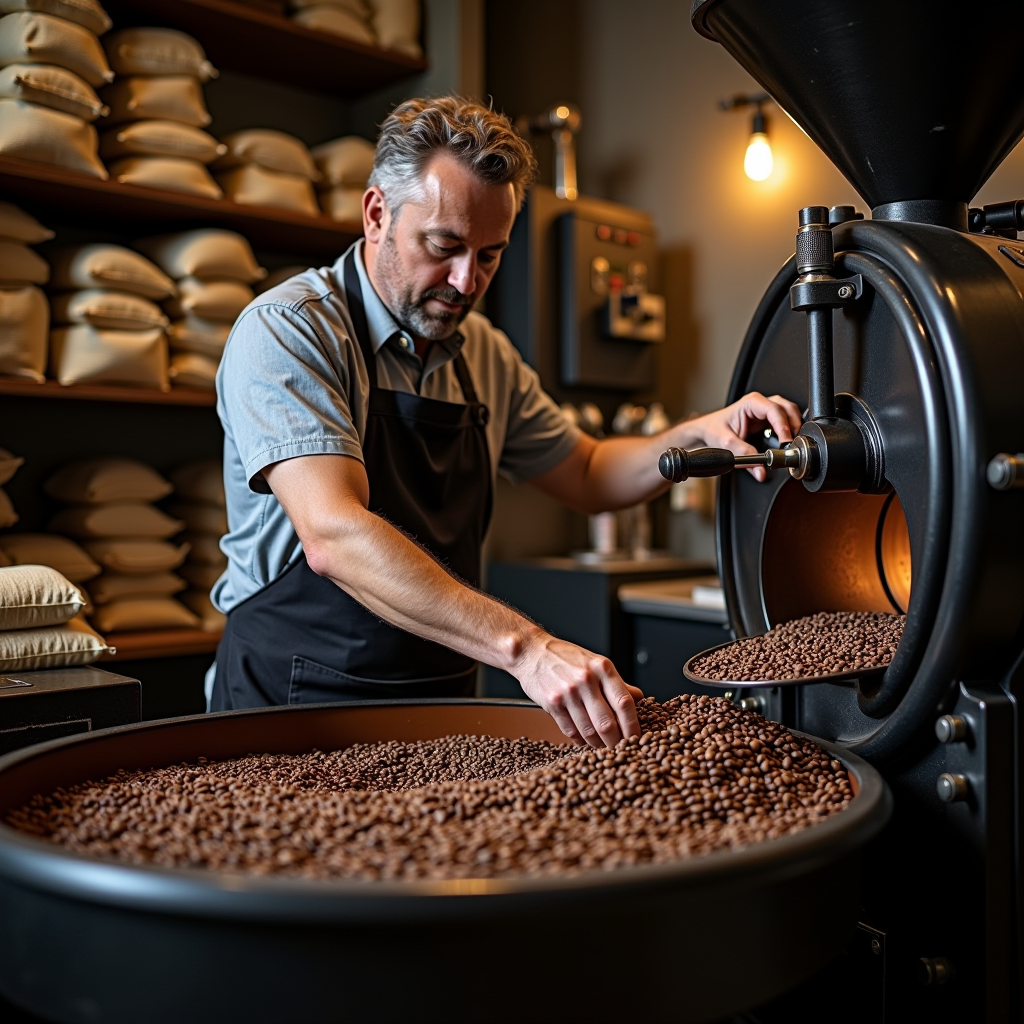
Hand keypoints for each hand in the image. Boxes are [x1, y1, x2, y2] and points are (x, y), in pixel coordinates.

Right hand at [513, 629, 642, 746]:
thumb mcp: (595, 662)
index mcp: (602, 668)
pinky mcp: (552, 703)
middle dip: (616, 742)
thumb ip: (617, 682)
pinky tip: (583, 739)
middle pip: (607, 723)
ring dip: (597, 744)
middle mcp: (586, 680)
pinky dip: (580, 740)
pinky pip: (571, 731)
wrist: (532, 652)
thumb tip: (638, 698)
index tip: (636, 738)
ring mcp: (568, 693)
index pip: (625, 702)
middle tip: (620, 749)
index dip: (633, 725)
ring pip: (589, 730)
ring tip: (601, 745)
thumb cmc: (565, 657)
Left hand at [685, 391, 802, 480]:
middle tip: (793, 443)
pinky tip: (788, 443)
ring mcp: (765, 412)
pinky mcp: (768, 422)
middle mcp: (760, 405)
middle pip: (787, 408)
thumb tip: (760, 469)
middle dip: (794, 424)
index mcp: (751, 403)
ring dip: (794, 427)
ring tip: (792, 444)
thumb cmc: (713, 430)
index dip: (783, 425)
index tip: (786, 440)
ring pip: (789, 413)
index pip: (774, 410)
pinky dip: (790, 432)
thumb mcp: (726, 444)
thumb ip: (744, 456)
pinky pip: (785, 423)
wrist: (706, 432)